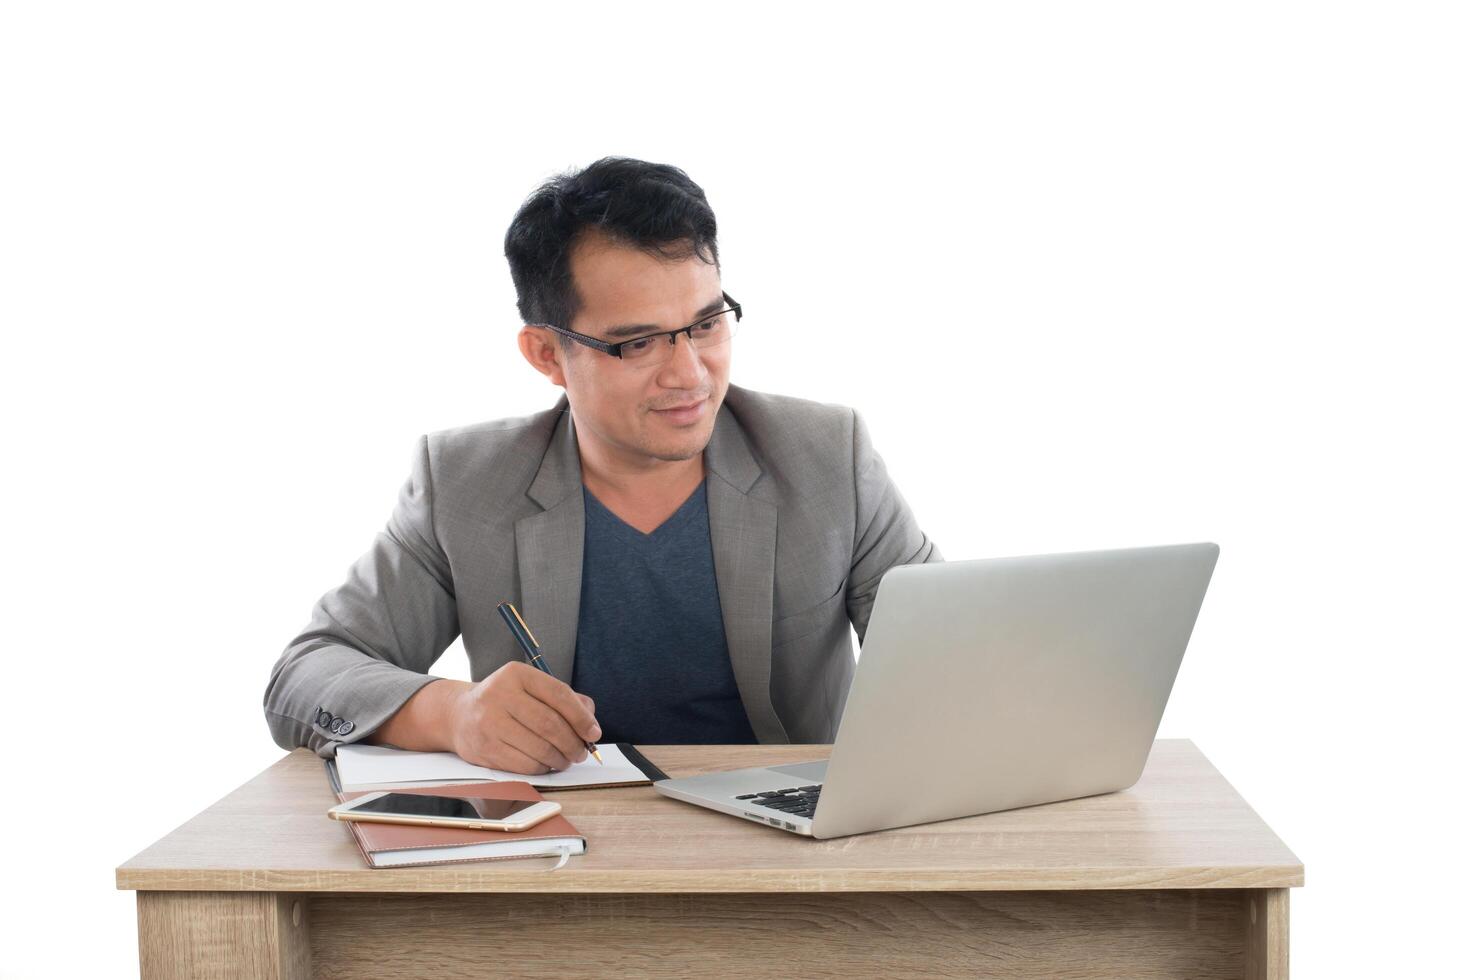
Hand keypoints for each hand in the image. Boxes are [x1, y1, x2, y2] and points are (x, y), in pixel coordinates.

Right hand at [446, 662, 600, 774]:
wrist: (458, 715)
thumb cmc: (505, 702)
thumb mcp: (531, 689)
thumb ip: (563, 699)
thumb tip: (590, 719)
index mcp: (516, 674)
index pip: (558, 695)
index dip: (581, 717)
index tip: (594, 733)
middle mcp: (499, 694)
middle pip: (550, 724)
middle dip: (573, 743)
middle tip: (581, 752)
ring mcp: (489, 722)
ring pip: (539, 748)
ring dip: (560, 759)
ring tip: (567, 759)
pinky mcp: (483, 748)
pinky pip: (524, 764)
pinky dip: (543, 768)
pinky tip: (547, 764)